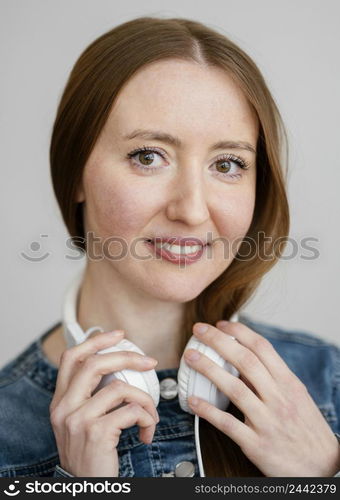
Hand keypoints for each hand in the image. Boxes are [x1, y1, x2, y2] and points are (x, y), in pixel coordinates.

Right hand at [49, 330, 158, 476]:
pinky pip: (131, 411)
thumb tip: (119, 370)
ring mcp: (78, 420)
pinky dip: (147, 419)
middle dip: (127, 357)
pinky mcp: (96, 433)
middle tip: (148, 362)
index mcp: (60, 401)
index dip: (96, 341)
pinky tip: (146, 432)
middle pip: (95, 364)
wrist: (87, 489)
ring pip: (120, 388)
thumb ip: (90, 397)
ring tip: (150, 416)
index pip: (72, 358)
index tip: (118, 335)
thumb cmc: (90, 455)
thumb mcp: (80, 423)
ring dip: (145, 400)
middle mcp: (64, 408)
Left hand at [184, 321, 339, 476]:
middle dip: (218, 341)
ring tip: (191, 357)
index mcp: (289, 383)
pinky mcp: (257, 444)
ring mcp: (267, 421)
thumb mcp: (297, 397)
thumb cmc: (308, 430)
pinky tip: (193, 400)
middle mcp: (279, 398)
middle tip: (198, 330)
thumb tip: (243, 359)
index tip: (221, 324)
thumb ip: (272, 378)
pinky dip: (208, 411)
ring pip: (234, 388)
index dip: (239, 332)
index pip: (262, 348)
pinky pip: (228, 424)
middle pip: (245, 361)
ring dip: (208, 369)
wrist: (324, 468)